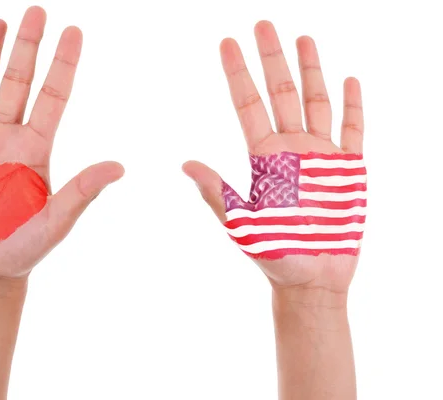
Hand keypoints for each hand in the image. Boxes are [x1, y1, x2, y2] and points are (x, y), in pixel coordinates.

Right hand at [0, 7, 123, 278]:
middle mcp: (8, 139)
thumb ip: (83, 191)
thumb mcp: (57, 220)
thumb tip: (121, 166)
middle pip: (18, 83)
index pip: (53, 96)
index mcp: (36, 149)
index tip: (74, 31)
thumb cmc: (24, 249)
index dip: (63, 64)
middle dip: (26, 47)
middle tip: (36, 11)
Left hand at [183, 21, 364, 294]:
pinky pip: (353, 131)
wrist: (310, 279)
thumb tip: (183, 163)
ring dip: (311, 71)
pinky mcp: (347, 170)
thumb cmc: (273, 255)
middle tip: (263, 24)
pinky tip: (348, 81)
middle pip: (280, 93)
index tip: (227, 43)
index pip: (247, 104)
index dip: (238, 73)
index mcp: (263, 158)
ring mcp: (320, 156)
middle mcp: (291, 149)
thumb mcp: (240, 224)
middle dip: (272, 58)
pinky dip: (353, 106)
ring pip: (316, 102)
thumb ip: (217, 191)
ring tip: (304, 38)